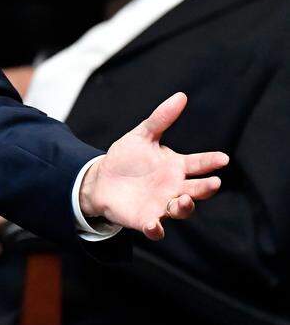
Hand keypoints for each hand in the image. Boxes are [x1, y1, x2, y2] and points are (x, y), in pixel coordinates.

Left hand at [79, 92, 228, 239]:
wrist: (101, 180)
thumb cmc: (126, 158)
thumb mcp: (142, 135)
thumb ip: (161, 118)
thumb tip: (181, 96)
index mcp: (176, 167)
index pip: (199, 164)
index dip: (211, 161)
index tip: (223, 158)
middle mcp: (174, 188)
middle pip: (197, 189)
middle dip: (206, 188)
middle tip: (214, 182)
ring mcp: (162, 205)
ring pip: (181, 210)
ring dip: (186, 207)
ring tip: (185, 199)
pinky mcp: (146, 220)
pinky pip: (155, 228)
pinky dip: (156, 229)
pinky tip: (154, 224)